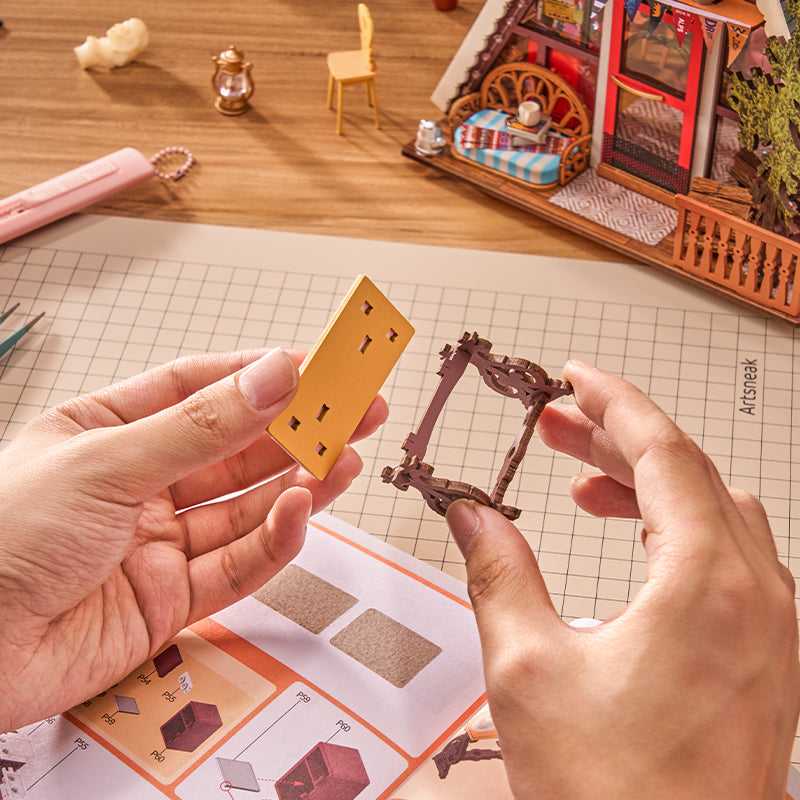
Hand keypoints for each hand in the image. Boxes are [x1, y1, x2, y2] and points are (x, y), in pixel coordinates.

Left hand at [0, 348, 386, 730]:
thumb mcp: (106, 464)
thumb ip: (199, 427)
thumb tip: (271, 378)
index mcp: (107, 431)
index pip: (199, 389)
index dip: (260, 375)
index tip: (315, 364)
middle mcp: (138, 484)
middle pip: (236, 448)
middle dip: (297, 428)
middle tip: (354, 410)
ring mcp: (158, 542)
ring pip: (247, 505)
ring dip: (299, 481)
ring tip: (345, 457)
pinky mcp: (173, 598)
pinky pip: (239, 562)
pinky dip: (276, 537)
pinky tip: (301, 508)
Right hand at [446, 360, 799, 799]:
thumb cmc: (614, 799)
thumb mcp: (529, 670)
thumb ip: (498, 572)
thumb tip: (471, 516)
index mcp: (709, 586)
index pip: (663, 451)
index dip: (613, 402)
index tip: (576, 377)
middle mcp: (759, 597)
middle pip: (689, 474)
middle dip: (616, 439)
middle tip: (556, 425)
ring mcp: (772, 630)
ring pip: (713, 512)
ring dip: (647, 483)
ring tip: (582, 482)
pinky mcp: (764, 658)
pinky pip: (726, 558)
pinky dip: (673, 529)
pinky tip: (629, 539)